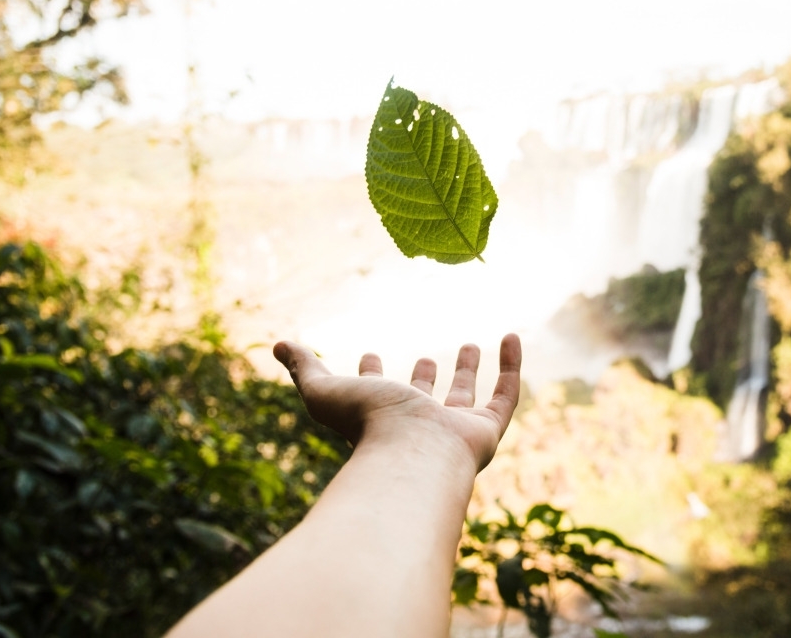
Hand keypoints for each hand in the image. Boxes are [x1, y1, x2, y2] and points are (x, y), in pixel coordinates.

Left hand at [272, 334, 521, 471]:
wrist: (411, 454)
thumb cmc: (365, 425)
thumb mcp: (325, 391)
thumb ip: (305, 368)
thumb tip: (279, 344)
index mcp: (378, 421)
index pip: (373, 397)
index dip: (369, 375)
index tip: (368, 352)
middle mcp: (416, 429)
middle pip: (422, 402)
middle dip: (424, 379)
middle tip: (427, 357)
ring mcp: (453, 432)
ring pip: (463, 400)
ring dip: (466, 373)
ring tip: (469, 344)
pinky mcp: (486, 431)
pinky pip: (505, 396)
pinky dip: (511, 366)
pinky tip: (511, 337)